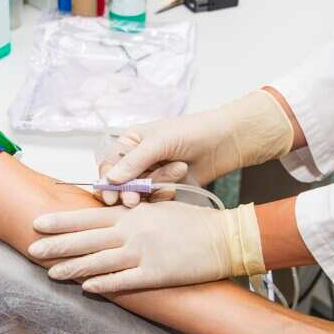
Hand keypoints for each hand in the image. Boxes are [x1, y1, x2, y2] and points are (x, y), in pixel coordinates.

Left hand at [29, 201, 263, 292]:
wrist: (224, 237)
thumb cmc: (191, 222)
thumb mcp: (157, 209)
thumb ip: (130, 214)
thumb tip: (106, 217)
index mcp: (132, 215)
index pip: (87, 217)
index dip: (60, 221)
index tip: (37, 222)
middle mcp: (132, 232)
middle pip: (86, 240)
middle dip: (56, 245)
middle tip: (30, 250)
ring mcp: (143, 254)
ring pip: (99, 261)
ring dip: (72, 268)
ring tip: (51, 273)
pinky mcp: (155, 274)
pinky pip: (123, 281)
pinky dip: (103, 284)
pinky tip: (86, 288)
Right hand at [99, 90, 293, 206]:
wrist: (227, 142)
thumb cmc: (193, 132)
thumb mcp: (160, 142)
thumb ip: (134, 162)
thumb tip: (110, 180)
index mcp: (131, 142)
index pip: (109, 165)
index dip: (107, 181)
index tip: (110, 196)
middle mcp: (138, 160)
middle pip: (121, 184)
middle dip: (129, 191)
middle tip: (134, 201)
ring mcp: (152, 175)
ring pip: (139, 193)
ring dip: (152, 189)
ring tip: (173, 178)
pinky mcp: (167, 188)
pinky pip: (155, 199)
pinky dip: (162, 195)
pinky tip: (175, 187)